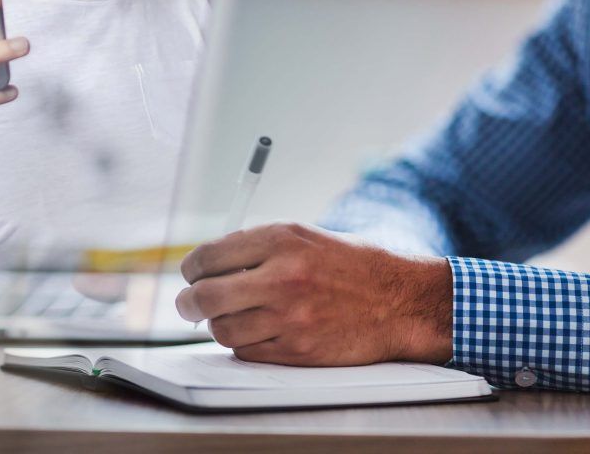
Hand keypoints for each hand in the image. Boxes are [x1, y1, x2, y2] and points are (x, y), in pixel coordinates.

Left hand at [176, 223, 453, 365]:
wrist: (401, 301)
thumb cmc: (351, 266)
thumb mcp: (305, 237)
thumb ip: (256, 247)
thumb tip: (206, 265)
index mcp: (281, 239)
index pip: (208, 256)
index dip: (191, 268)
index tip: (191, 274)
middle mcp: (282, 276)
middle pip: (204, 296)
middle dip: (188, 302)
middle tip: (189, 304)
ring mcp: (289, 316)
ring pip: (221, 329)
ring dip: (219, 324)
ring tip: (232, 316)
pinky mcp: (297, 350)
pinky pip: (246, 352)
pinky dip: (244, 343)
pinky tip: (259, 331)